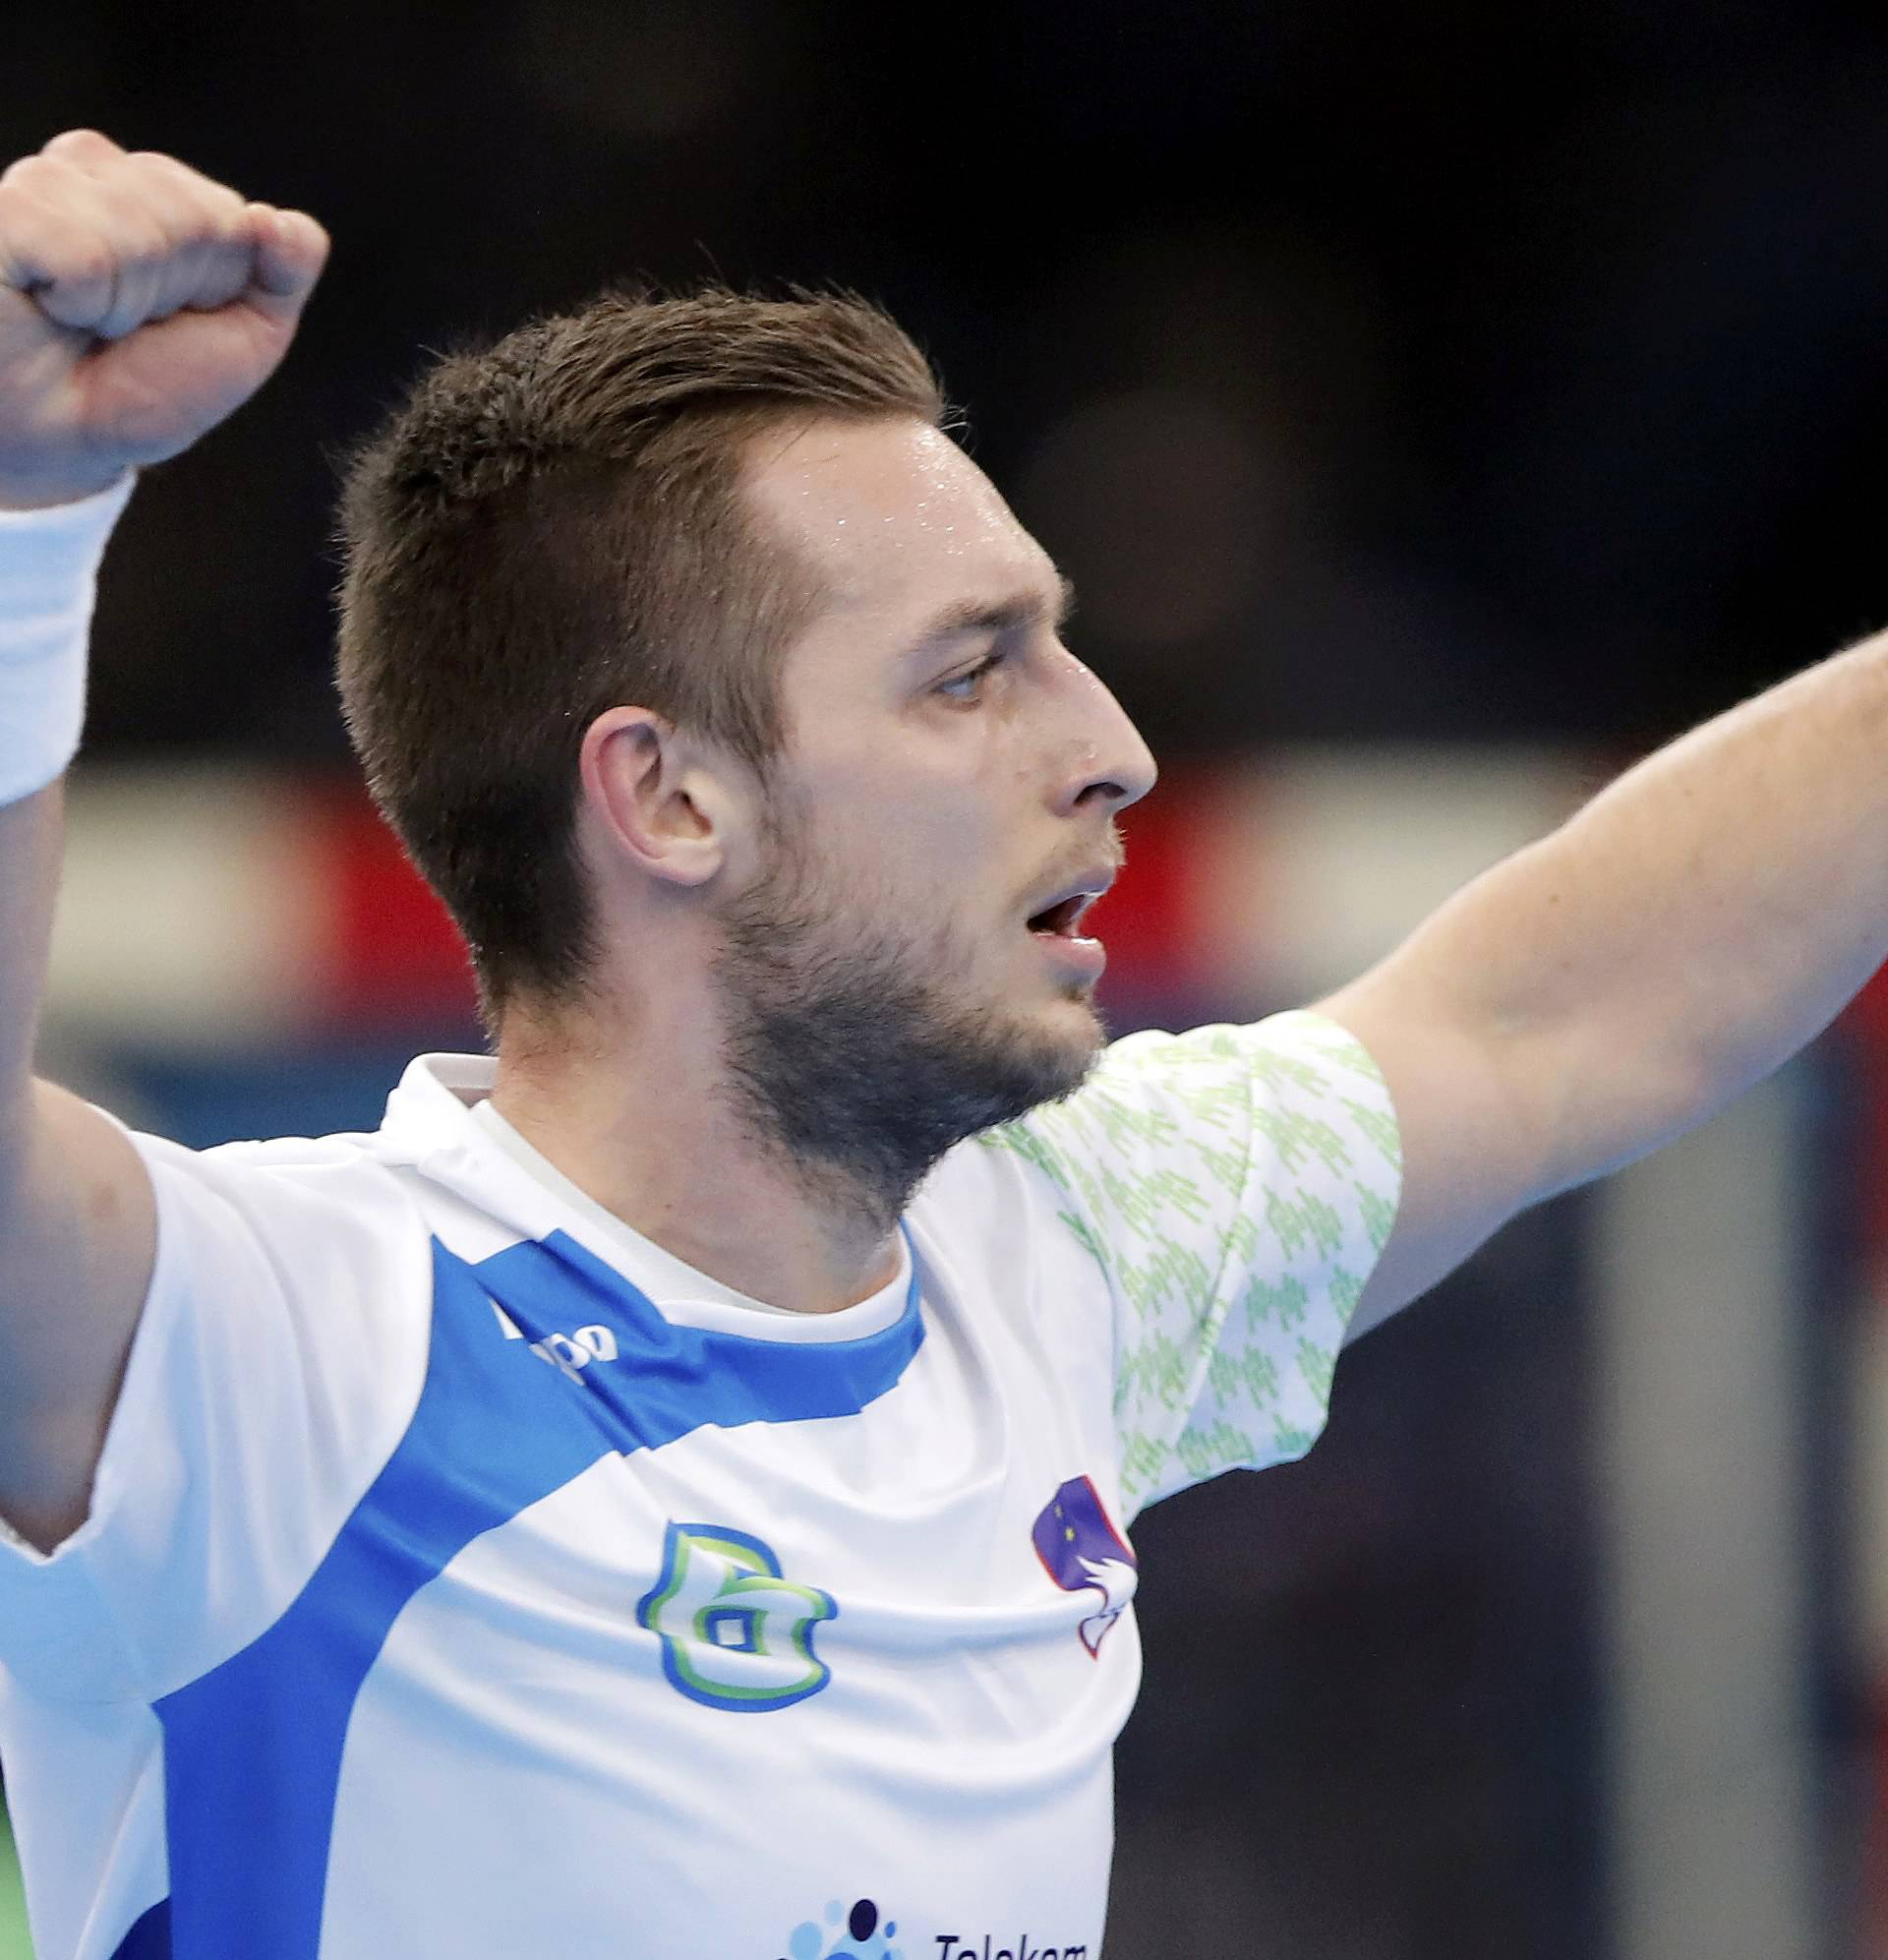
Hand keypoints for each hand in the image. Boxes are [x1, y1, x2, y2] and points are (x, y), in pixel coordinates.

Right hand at [0, 130, 327, 507]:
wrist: (63, 442)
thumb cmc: (142, 387)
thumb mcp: (243, 336)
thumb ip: (284, 273)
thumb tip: (290, 223)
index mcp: (158, 191)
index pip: (230, 217)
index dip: (217, 285)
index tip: (173, 318)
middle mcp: (96, 172)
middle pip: (194, 216)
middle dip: (175, 292)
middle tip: (127, 327)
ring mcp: (42, 183)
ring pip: (139, 231)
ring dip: (126, 304)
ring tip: (86, 321)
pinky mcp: (2, 215)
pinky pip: (82, 252)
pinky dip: (83, 301)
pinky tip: (51, 306)